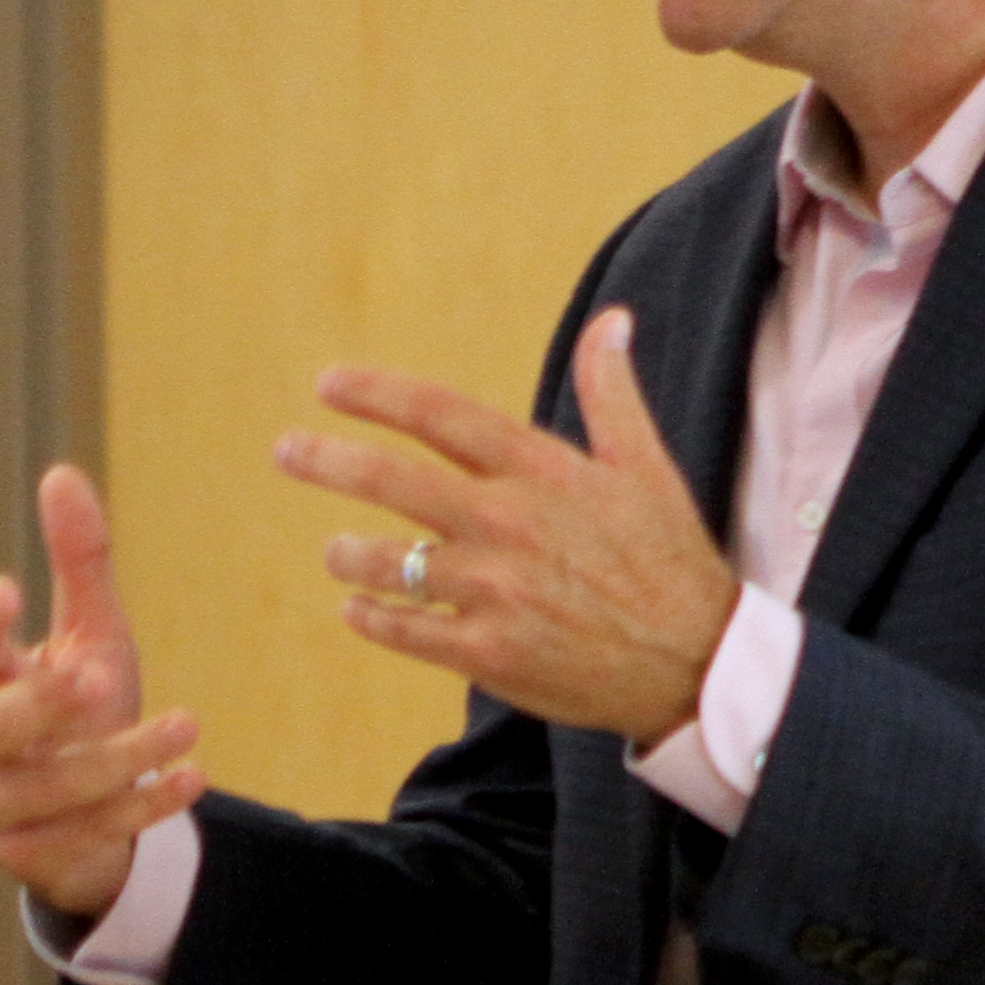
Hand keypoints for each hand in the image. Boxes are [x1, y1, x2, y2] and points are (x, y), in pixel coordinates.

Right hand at [0, 465, 202, 922]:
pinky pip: (90, 833)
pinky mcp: (36, 857)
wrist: (90, 823)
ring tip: (187, 723)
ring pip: (53, 787)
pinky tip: (190, 776)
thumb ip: (77, 564)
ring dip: (122, 757)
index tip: (8, 589)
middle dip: (40, 705)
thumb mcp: (91, 636)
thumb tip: (61, 474)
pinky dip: (143, 806)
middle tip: (93, 677)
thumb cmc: (82, 714)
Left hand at [279, 311, 740, 747]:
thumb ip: (611, 392)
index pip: (440, 415)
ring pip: (387, 562)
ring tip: (335, 550)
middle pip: (393, 480)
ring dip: (348, 552)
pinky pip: (403, 629)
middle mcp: (509, 524)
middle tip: (286, 450)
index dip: (376, 395)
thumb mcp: (646, 466)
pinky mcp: (488, 653)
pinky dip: (370, 615)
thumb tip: (611, 320)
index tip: (328, 384)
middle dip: (328, 459)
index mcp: (542, 471)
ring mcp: (495, 592)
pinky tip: (356, 607)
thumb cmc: (669, 560)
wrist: (698, 664)